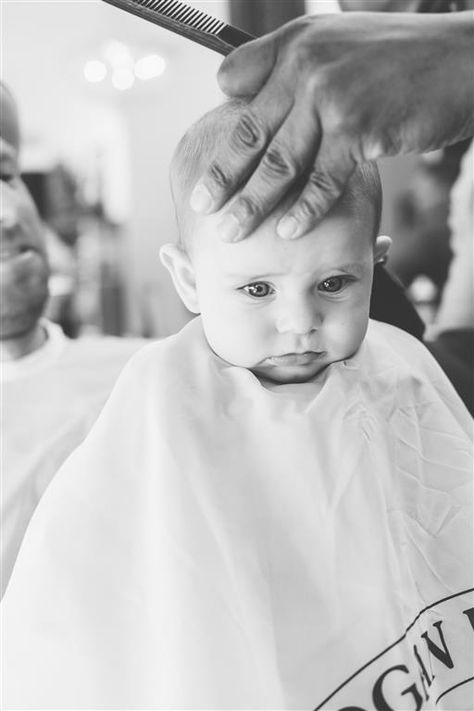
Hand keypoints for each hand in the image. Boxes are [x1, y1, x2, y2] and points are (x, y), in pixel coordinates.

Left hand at [190, 11, 472, 240]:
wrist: (461, 61)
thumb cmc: (400, 61)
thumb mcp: (336, 44)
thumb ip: (285, 64)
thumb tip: (229, 87)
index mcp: (294, 44)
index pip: (238, 88)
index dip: (222, 132)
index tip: (209, 168)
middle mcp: (305, 65)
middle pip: (250, 132)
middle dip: (223, 176)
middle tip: (201, 207)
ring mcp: (331, 96)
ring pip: (280, 161)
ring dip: (252, 202)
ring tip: (231, 231)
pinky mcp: (359, 127)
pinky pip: (323, 178)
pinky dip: (305, 209)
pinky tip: (287, 231)